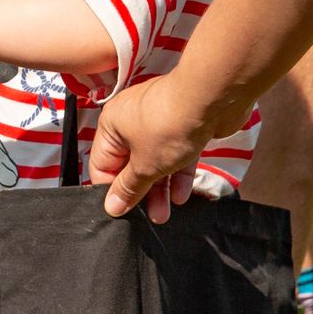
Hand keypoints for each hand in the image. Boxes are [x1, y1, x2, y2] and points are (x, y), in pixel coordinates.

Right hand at [86, 76, 214, 222]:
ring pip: (154, 162)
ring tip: (165, 213)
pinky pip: (176, 154)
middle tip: (147, 216)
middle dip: (140, 193)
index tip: (120, 210)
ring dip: (160, 189)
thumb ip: (128, 188)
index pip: (102, 164)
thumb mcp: (144, 165)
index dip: (110, 189)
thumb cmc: (168, 123)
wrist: (210, 97)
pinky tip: (182, 194)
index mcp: (112, 126)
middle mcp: (131, 121)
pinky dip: (177, 174)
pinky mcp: (183, 126)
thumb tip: (111, 206)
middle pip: (130, 165)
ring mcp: (159, 123)